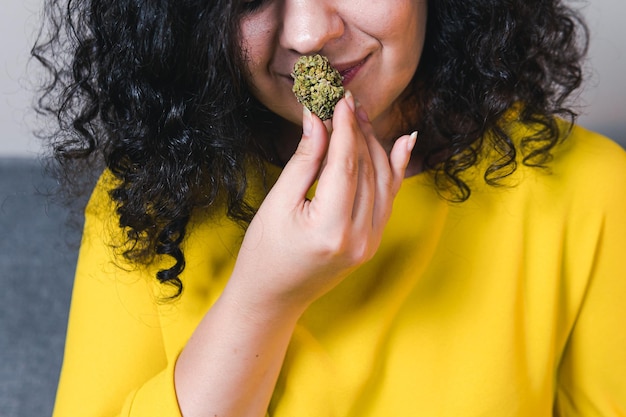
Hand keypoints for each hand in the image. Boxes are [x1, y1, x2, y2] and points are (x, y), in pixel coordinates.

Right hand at [226, 91, 415, 316]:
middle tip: (347, 103)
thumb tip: (318, 120)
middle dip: (359, 132)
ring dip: (375, 146)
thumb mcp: (278, 204)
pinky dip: (394, 170)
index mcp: (332, 229)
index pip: (346, 165)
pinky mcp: (372, 242)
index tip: (342, 100)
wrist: (273, 298)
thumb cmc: (265, 253)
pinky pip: (388, 199)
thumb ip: (304, 161)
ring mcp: (370, 243)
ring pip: (383, 181)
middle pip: (367, 170)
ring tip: (361, 117)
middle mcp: (360, 238)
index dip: (345, 128)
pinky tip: (402, 144)